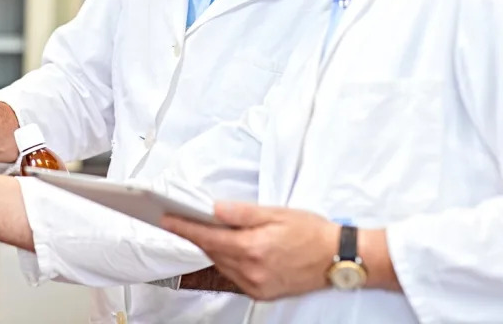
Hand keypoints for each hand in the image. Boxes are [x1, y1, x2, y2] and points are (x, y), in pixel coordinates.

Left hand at [161, 202, 338, 301]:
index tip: (165, 219)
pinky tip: (231, 248)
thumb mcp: (277, 213)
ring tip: (205, 230)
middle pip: (212, 252)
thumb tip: (214, 209)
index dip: (183, 227)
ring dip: (212, 248)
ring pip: (222, 265)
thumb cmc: (311, 232)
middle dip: (196, 235)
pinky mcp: (262, 293)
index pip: (207, 237)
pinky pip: (235, 276)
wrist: (337, 258)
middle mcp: (252, 271)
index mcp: (253, 248)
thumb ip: (243, 212)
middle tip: (181, 218)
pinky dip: (228, 261)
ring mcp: (256, 285)